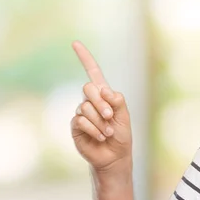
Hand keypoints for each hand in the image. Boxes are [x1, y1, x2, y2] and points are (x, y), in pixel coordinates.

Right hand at [70, 40, 132, 175]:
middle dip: (101, 102)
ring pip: (86, 107)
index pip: (92, 72)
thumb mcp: (124, 115)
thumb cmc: (121, 135)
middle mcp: (90, 101)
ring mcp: (81, 113)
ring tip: (108, 132)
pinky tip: (100, 137)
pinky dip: (94, 129)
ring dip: (100, 121)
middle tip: (110, 116)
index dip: (84, 58)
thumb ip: (117, 100)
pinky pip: (81, 120)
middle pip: (88, 88)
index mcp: (103, 94)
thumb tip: (103, 90)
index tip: (75, 43)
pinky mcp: (75, 126)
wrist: (114, 156)